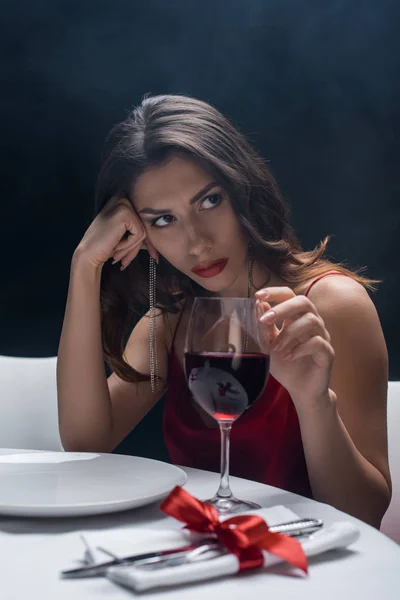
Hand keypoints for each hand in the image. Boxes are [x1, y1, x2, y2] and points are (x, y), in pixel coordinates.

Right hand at [74, 197, 157, 269]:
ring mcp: (123, 204)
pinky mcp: (124, 213)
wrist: (88, 254)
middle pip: (145, 226)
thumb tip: (159, 246)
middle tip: (125, 262)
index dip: (147, 241)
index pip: (144, 221)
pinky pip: (139, 234)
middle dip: (138, 247)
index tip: (152, 256)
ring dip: (132, 248)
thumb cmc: (105, 247)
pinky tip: (114, 246)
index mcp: (122, 201)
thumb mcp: (127, 238)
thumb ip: (141, 236)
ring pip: (143, 232)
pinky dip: (129, 245)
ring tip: (117, 254)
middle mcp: (122, 198)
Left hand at [255, 287, 334, 409]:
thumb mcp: (269, 345)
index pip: (289, 295)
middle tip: (265, 320)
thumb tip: (258, 303)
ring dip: (289, 333)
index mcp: (296, 317)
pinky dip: (300, 348)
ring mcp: (322, 336)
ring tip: (276, 348)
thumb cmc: (286, 365)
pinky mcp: (328, 352)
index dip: (275, 292)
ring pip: (311, 321)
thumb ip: (265, 327)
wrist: (301, 390)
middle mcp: (312, 322)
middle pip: (303, 302)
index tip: (258, 295)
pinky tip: (289, 357)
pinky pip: (317, 342)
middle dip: (283, 308)